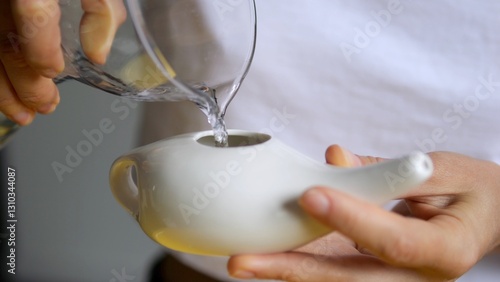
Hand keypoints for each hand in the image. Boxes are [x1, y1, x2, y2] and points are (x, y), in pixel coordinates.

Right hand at [0, 0, 124, 124]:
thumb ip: (101, 11)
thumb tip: (98, 54)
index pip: (34, 15)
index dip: (41, 48)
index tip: (53, 71)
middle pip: (8, 42)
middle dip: (27, 83)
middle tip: (46, 105)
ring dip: (5, 88)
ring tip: (23, 114)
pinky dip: (0, 75)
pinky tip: (8, 94)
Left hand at [228, 145, 499, 280]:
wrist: (485, 219)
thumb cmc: (472, 193)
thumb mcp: (448, 171)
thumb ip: (391, 170)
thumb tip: (335, 158)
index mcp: (445, 250)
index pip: (395, 242)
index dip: (353, 220)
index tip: (312, 195)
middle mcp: (414, 279)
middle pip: (347, 280)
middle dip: (292, 270)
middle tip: (243, 262)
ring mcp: (390, 281)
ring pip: (331, 281)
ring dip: (284, 271)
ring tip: (243, 262)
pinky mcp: (371, 272)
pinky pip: (330, 270)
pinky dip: (295, 262)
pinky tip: (263, 253)